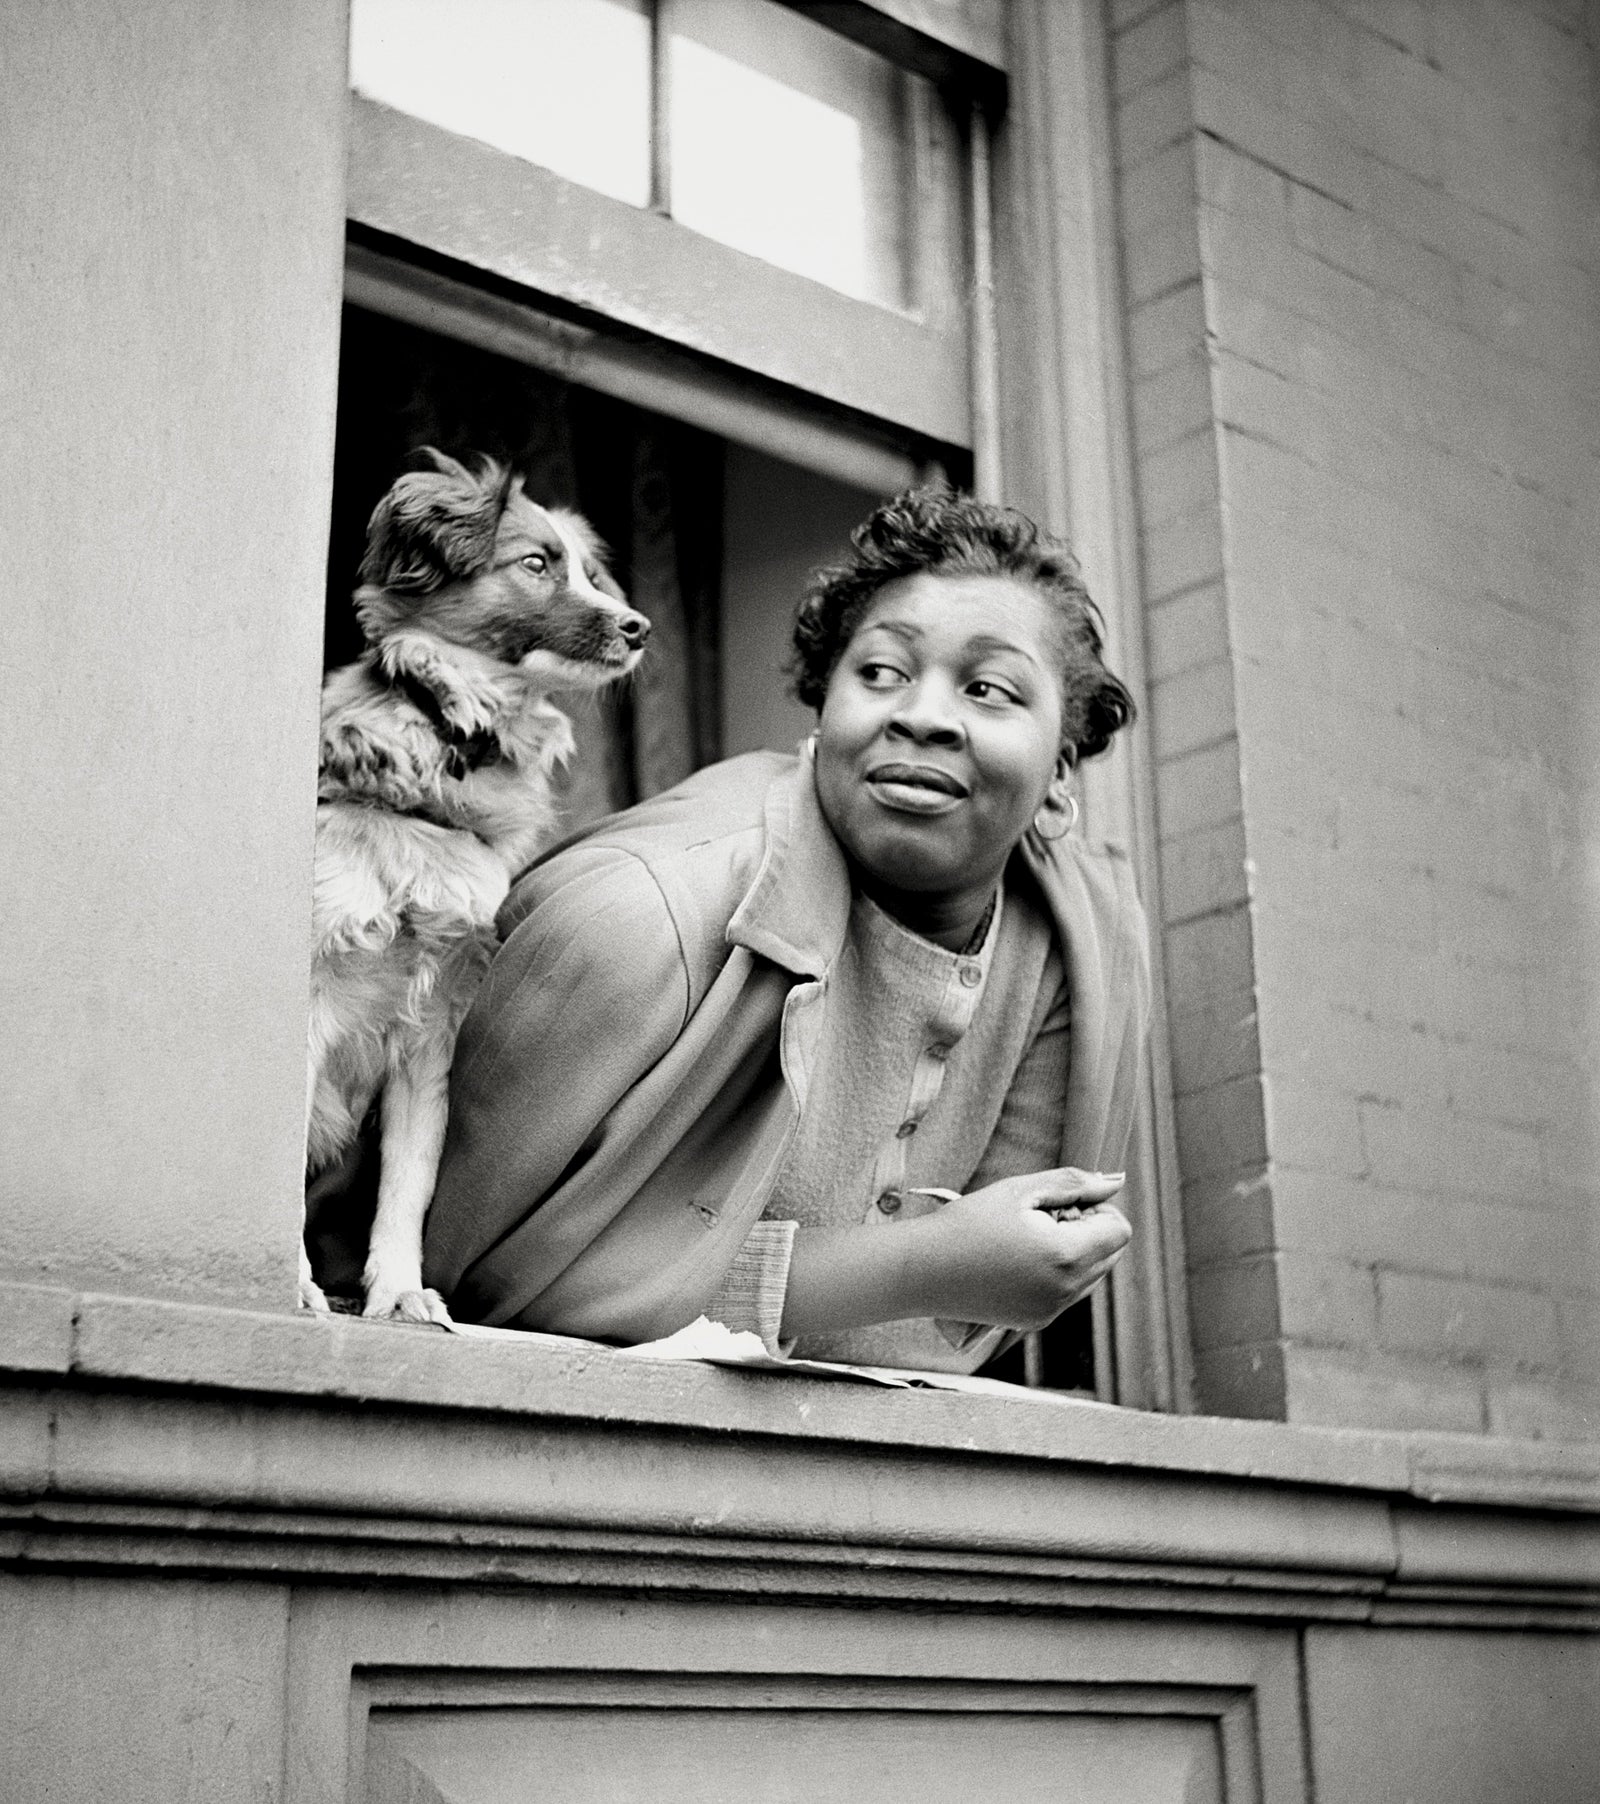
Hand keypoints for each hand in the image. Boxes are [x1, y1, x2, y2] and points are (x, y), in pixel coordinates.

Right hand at [913, 1167, 1130, 1330]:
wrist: (922, 1271)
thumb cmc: (967, 1223)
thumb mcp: (1020, 1191)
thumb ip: (1073, 1183)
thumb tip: (1115, 1182)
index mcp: (1066, 1255)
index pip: (1120, 1230)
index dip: (1096, 1210)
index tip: (1059, 1204)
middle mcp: (1066, 1291)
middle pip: (1111, 1254)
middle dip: (1087, 1231)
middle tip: (1040, 1219)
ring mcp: (1052, 1311)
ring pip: (1092, 1275)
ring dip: (1074, 1253)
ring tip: (1027, 1241)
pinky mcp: (1036, 1321)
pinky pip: (1068, 1293)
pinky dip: (1056, 1273)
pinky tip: (1016, 1261)